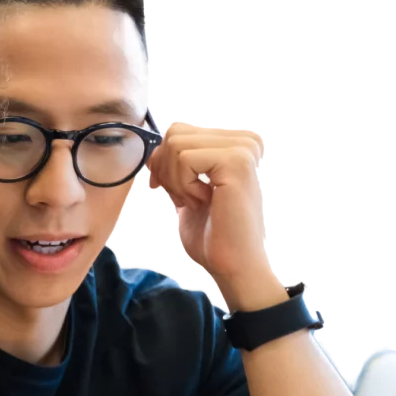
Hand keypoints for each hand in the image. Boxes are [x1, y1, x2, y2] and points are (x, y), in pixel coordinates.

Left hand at [146, 123, 281, 308]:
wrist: (233, 264)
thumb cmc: (212, 233)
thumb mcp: (187, 187)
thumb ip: (175, 163)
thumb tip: (150, 147)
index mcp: (236, 141)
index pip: (179, 130)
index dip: (163, 161)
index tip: (172, 190)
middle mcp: (245, 139)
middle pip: (175, 133)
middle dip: (166, 170)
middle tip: (185, 199)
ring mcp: (244, 148)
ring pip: (176, 144)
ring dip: (175, 180)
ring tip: (196, 202)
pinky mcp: (237, 161)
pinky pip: (184, 158)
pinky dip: (182, 185)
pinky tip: (203, 202)